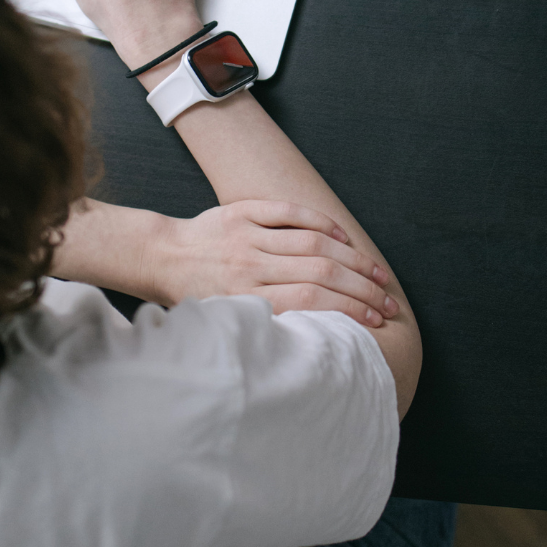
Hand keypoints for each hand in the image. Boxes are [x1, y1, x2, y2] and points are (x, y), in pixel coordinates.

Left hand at [144, 201, 400, 326]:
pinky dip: (320, 222)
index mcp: (244, 297)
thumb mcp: (222, 319)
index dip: (348, 310)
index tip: (373, 322)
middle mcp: (250, 265)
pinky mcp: (242, 211)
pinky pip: (289, 212)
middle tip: (387, 303)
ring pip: (312, 243)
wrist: (159, 256)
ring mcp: (247, 235)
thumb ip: (262, 322)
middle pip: (320, 271)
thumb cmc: (193, 295)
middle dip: (361, 289)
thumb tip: (312, 335)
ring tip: (377, 275)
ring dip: (351, 259)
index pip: (310, 300)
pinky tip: (343, 237)